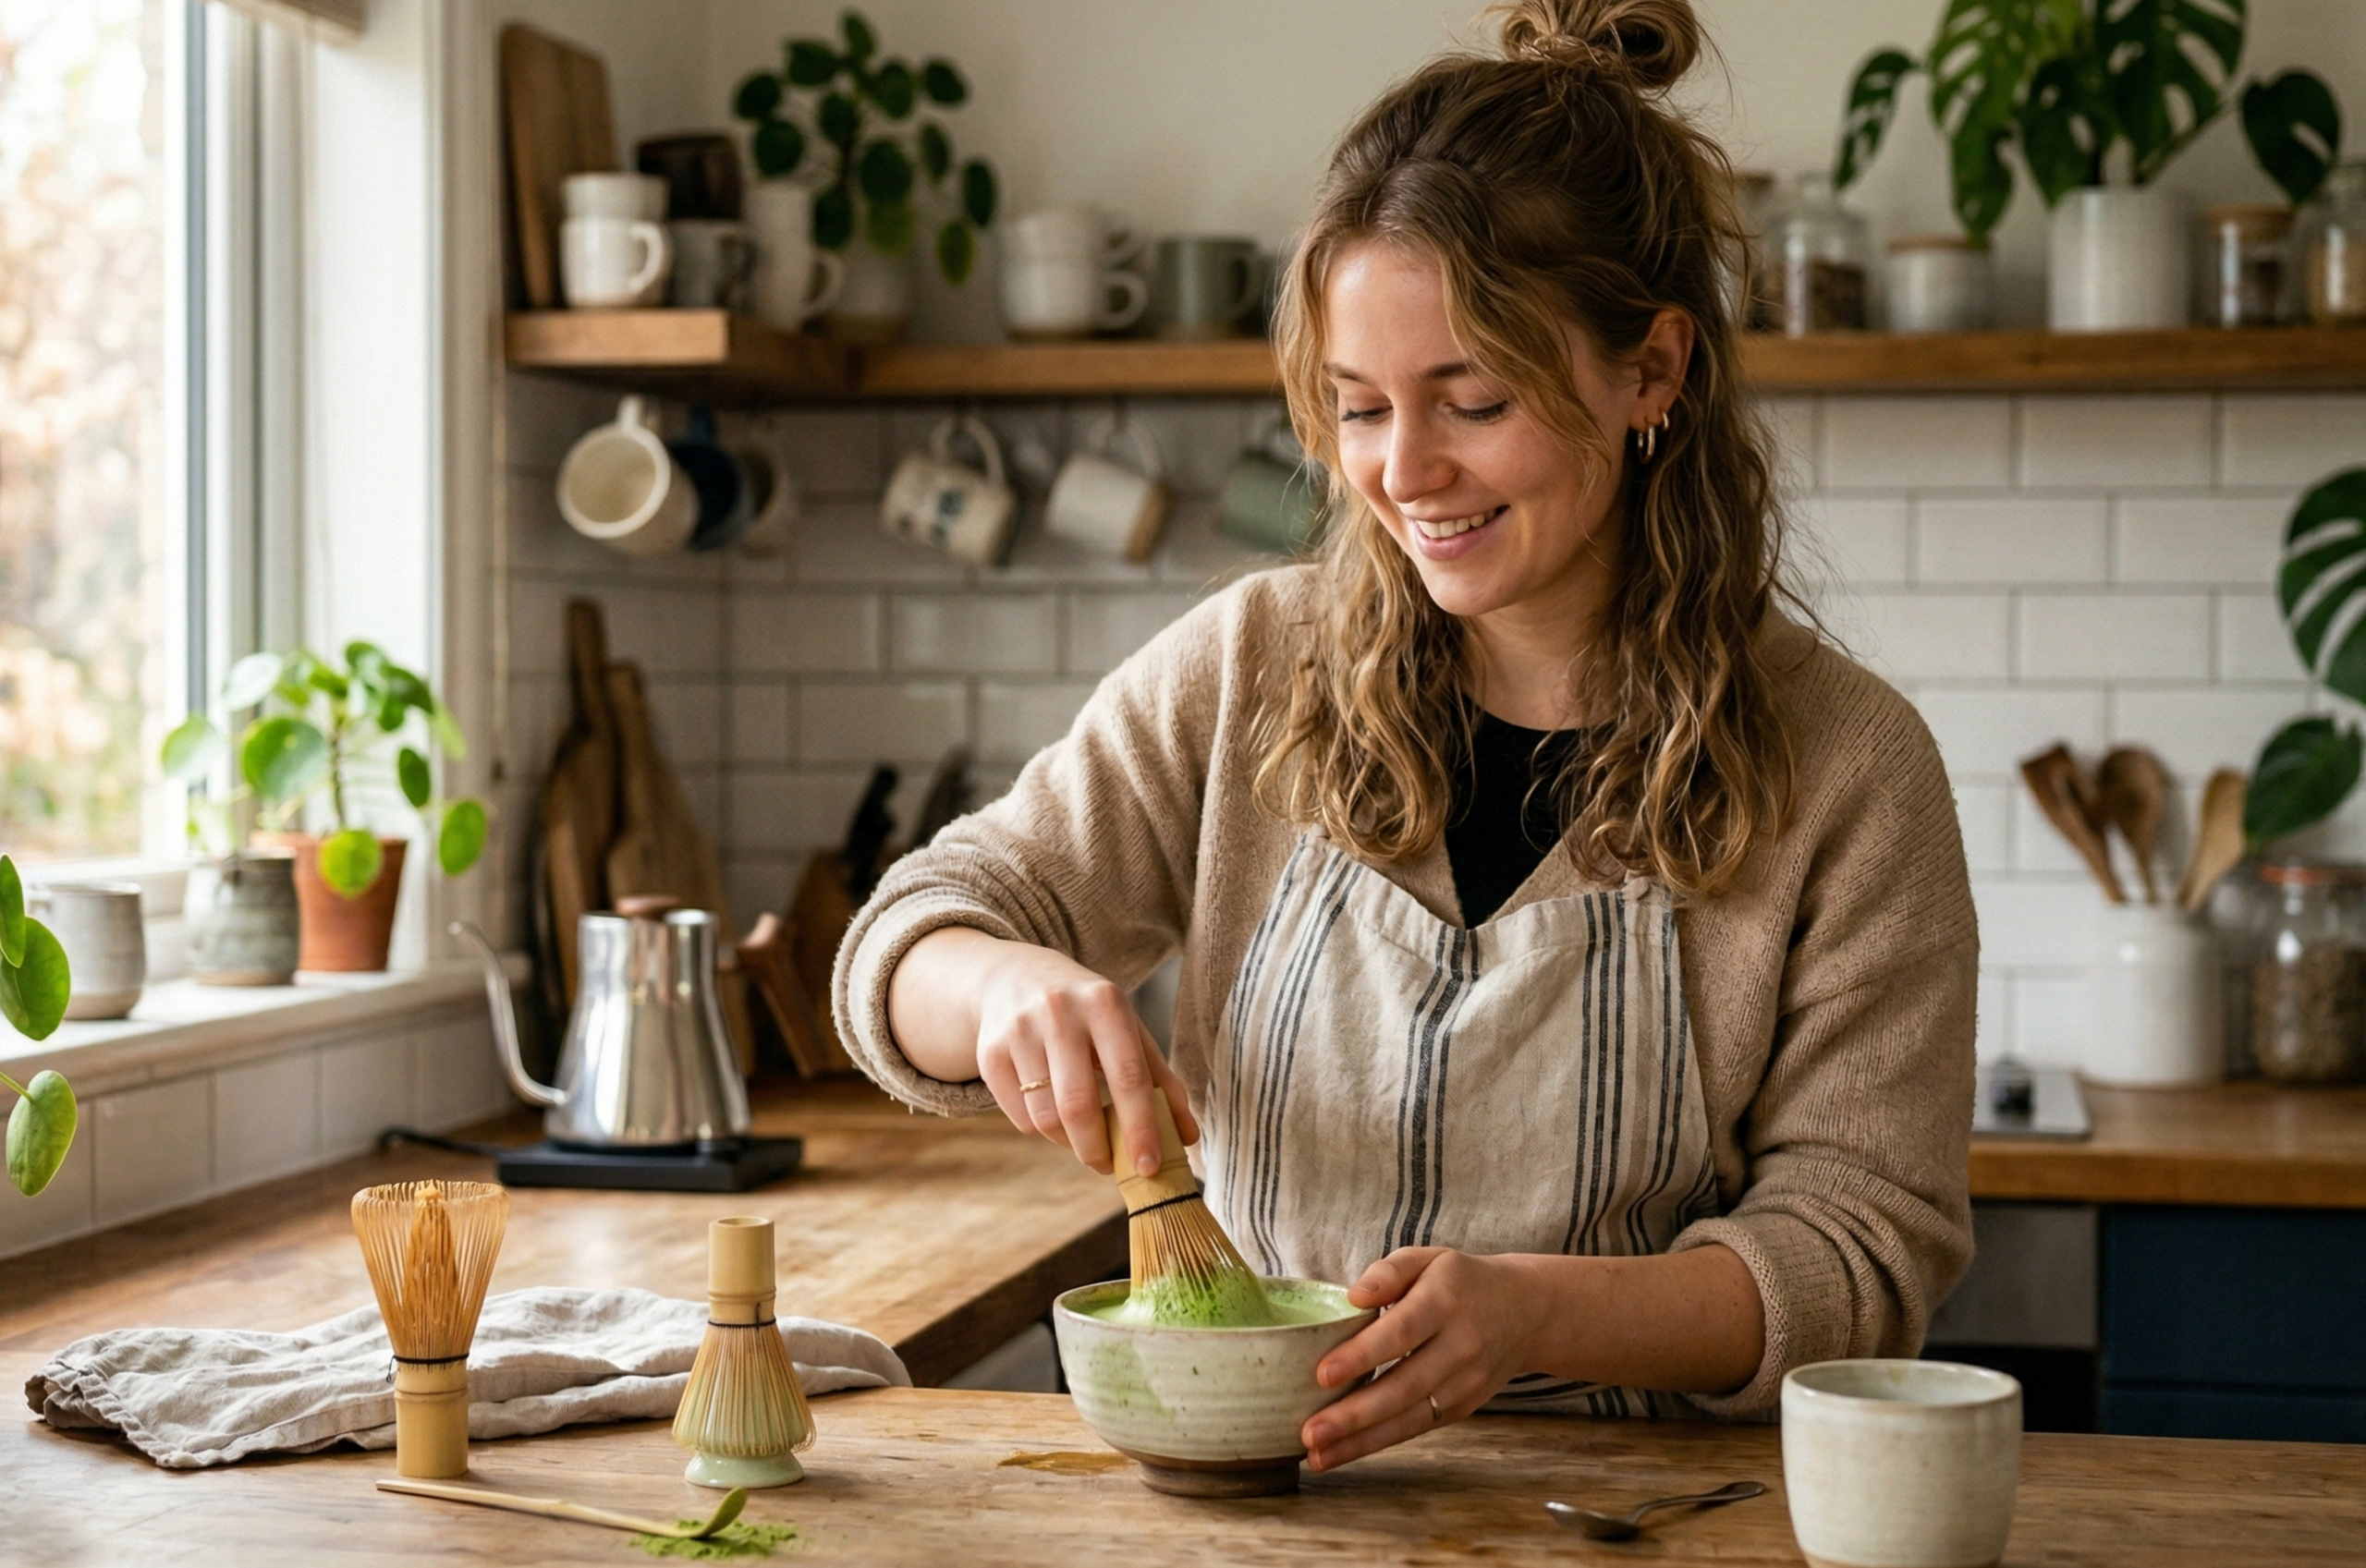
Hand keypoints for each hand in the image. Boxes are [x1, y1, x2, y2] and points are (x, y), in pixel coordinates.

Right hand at [966, 937, 1198, 1178]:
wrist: (1014, 976)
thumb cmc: (1087, 1013)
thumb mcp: (1128, 1030)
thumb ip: (1161, 1082)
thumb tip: (1188, 1138)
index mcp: (1105, 1003)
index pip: (1128, 1077)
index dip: (1141, 1128)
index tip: (1149, 1167)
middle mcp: (1059, 1012)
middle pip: (1078, 1105)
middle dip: (1097, 1150)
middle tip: (1109, 1165)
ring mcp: (1019, 1031)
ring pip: (1045, 1117)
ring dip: (1069, 1142)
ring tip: (1081, 1134)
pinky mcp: (989, 1052)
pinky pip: (1020, 1117)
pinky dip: (1041, 1129)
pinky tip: (1051, 1111)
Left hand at [1299, 1248, 1540, 1471]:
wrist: (1526, 1312)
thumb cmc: (1460, 1282)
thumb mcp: (1427, 1259)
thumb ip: (1389, 1272)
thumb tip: (1353, 1297)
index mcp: (1445, 1302)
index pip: (1401, 1332)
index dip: (1362, 1355)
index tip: (1322, 1374)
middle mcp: (1460, 1346)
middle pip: (1405, 1386)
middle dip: (1355, 1414)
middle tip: (1310, 1431)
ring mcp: (1466, 1383)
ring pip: (1411, 1417)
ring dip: (1362, 1440)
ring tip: (1318, 1455)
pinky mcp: (1463, 1407)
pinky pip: (1418, 1428)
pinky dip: (1379, 1443)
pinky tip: (1343, 1452)